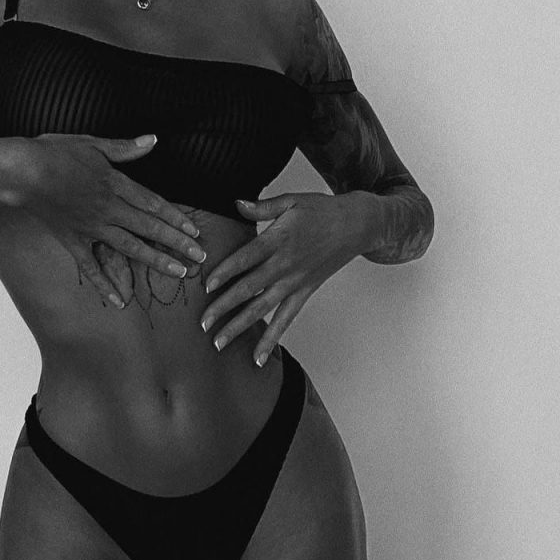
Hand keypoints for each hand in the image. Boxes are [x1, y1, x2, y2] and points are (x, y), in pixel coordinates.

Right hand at [13, 132, 205, 306]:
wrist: (21, 172)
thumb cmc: (54, 153)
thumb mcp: (92, 143)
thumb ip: (124, 148)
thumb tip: (152, 140)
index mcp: (115, 185)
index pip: (154, 204)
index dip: (176, 218)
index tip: (195, 231)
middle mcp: (109, 209)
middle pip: (149, 228)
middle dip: (177, 243)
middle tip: (200, 257)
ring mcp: (92, 228)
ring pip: (130, 248)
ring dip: (157, 261)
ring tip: (179, 272)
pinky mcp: (74, 241)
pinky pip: (93, 267)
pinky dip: (106, 285)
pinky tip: (121, 301)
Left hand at [199, 191, 370, 365]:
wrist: (357, 225)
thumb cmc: (322, 210)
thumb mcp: (291, 201)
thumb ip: (262, 207)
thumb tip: (236, 204)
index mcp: (278, 240)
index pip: (246, 258)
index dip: (226, 272)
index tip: (207, 285)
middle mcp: (284, 265)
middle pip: (249, 290)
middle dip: (223, 308)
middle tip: (202, 324)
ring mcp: (294, 282)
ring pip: (262, 310)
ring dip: (239, 327)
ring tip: (218, 343)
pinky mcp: (304, 292)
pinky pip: (286, 320)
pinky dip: (272, 339)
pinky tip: (258, 358)